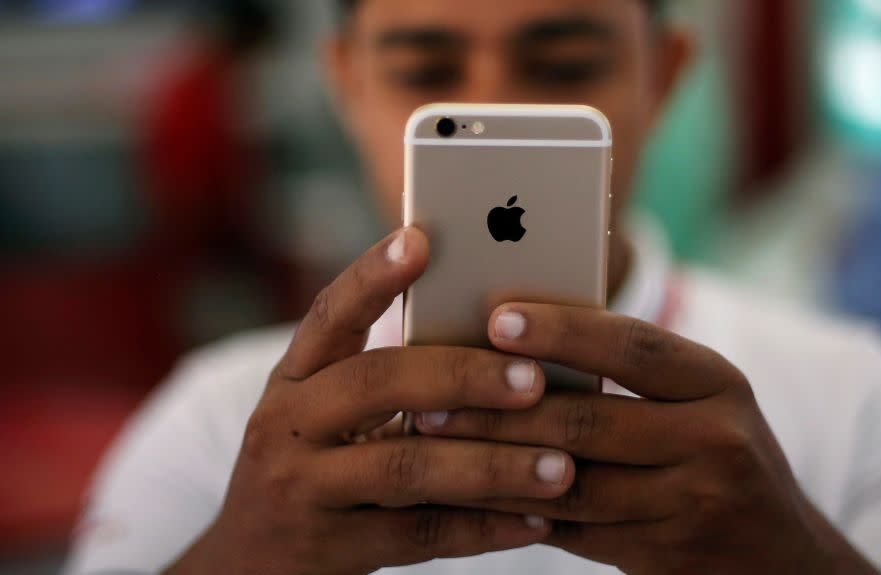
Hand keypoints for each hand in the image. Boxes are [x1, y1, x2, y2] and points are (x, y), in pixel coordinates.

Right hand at [165, 229, 576, 574]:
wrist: (250, 562)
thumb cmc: (317, 463)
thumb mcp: (329, 410)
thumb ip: (391, 376)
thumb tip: (505, 338)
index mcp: (296, 377)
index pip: (330, 314)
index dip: (372, 275)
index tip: (422, 239)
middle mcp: (289, 424)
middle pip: (376, 384)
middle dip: (462, 376)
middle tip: (534, 380)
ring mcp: (302, 489)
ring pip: (406, 468)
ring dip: (492, 466)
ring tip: (561, 466)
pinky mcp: (329, 548)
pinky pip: (420, 535)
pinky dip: (485, 528)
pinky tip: (538, 521)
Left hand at [414, 304, 880, 574]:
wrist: (781, 555)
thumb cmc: (720, 450)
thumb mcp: (702, 395)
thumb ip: (633, 366)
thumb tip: (523, 330)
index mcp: (719, 381)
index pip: (633, 347)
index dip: (563, 331)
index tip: (497, 318)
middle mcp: (714, 440)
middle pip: (590, 421)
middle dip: (500, 409)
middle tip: (429, 395)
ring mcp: (691, 505)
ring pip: (571, 483)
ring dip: (491, 463)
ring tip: (431, 441)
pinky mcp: (660, 555)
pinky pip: (571, 532)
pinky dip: (514, 511)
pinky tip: (466, 493)